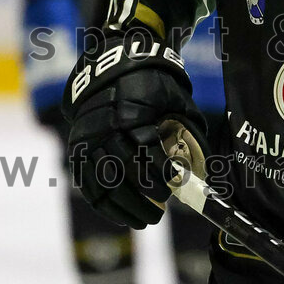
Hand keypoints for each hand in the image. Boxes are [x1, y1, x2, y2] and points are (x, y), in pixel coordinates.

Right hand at [63, 28, 207, 229]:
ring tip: (149, 218)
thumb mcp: (174, 97)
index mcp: (129, 110)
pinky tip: (124, 216)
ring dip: (127, 206)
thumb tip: (206, 168)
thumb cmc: (152, 83)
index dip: (162, 171)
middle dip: (145, 194)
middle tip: (164, 207)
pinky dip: (106, 205)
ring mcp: (87, 139)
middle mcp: (104, 126)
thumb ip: (188, 129)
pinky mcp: (77, 150)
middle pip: (123, 169)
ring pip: (104, 182)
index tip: (177, 184)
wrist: (113, 64)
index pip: (145, 148)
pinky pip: (88, 185)